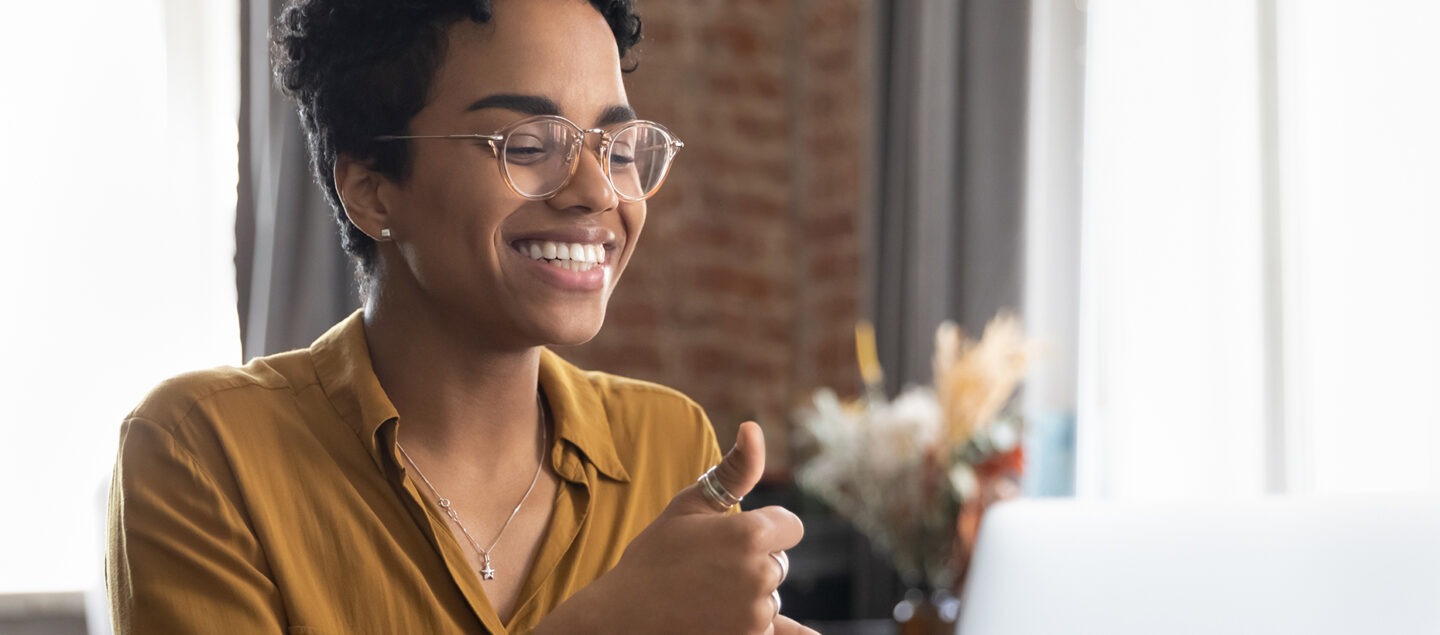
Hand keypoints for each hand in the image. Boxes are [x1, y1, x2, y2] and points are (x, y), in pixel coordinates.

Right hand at [540, 422, 814, 633]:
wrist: (622, 617)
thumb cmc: (653, 557)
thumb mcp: (689, 505)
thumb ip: (734, 469)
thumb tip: (754, 427)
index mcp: (750, 534)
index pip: (791, 527)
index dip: (769, 529)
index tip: (737, 536)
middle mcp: (760, 574)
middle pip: (780, 563)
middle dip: (755, 563)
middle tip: (708, 569)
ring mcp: (756, 613)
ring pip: (771, 596)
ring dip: (750, 596)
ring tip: (705, 595)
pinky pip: (785, 633)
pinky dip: (776, 630)